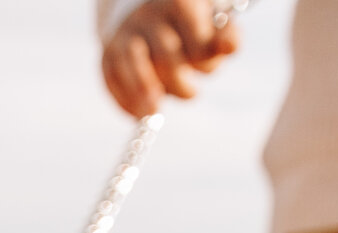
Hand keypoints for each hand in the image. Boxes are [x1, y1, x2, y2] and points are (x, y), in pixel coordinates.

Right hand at [101, 0, 238, 118]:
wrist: (143, 6)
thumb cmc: (189, 22)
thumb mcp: (212, 22)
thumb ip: (226, 35)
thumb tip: (230, 48)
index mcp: (180, 3)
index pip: (197, 45)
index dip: (205, 64)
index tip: (207, 69)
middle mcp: (149, 14)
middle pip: (166, 58)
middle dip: (180, 85)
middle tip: (192, 93)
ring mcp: (125, 33)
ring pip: (132, 64)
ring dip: (141, 92)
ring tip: (150, 116)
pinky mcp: (107, 52)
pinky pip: (110, 77)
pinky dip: (123, 99)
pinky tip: (137, 114)